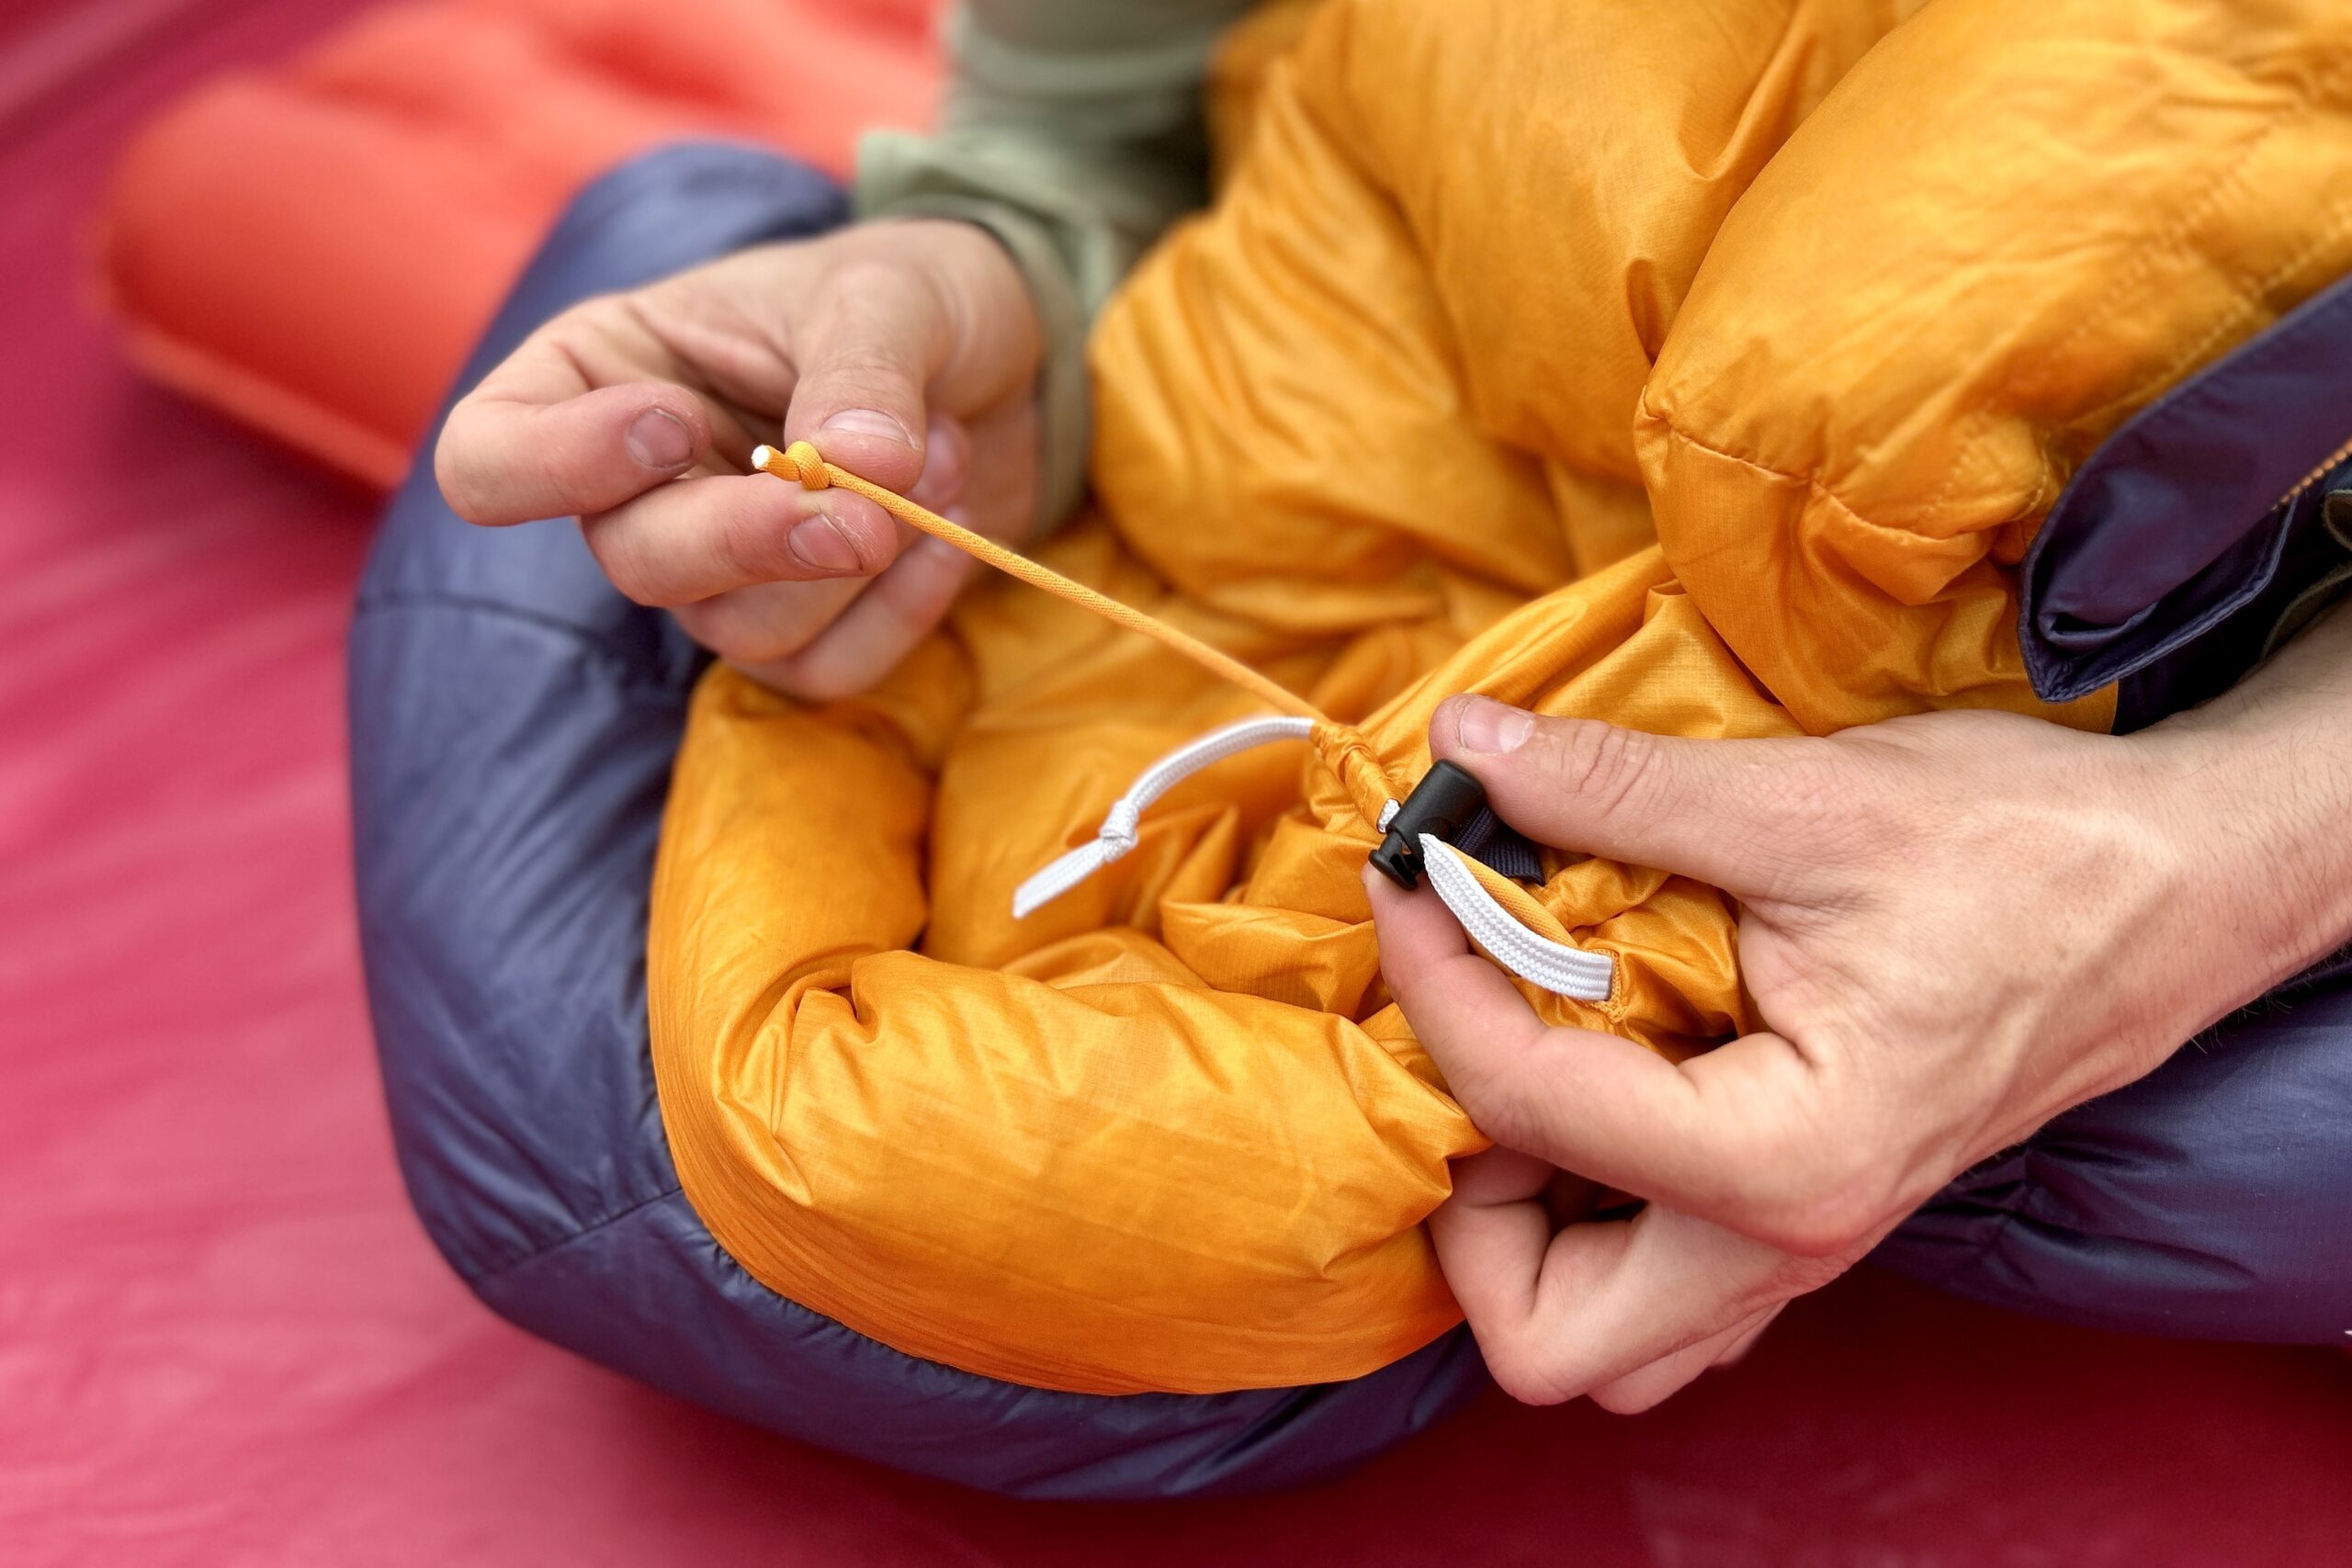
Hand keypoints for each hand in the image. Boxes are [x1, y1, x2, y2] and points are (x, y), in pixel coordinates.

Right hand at [435, 218, 1040, 699]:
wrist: (1008, 362)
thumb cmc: (912, 298)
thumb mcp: (892, 293)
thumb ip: (864, 368)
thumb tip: (853, 465)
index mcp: (603, 375)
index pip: (489, 458)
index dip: (560, 464)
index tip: (673, 427)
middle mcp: (637, 489)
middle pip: (635, 562)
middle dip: (753, 540)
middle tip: (868, 508)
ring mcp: (717, 570)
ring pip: (739, 631)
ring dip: (860, 563)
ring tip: (943, 457)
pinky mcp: (800, 628)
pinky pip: (821, 672)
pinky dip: (900, 615)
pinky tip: (949, 535)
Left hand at [1367, 609, 2351, 1407]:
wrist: (2175, 888)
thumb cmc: (2027, 851)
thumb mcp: (1810, 801)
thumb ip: (1618, 791)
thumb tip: (1463, 754)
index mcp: (1785, 1162)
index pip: (1525, 1109)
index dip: (1436, 982)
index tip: (1415, 880)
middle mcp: (1788, 1241)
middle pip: (1543, 1334)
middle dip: (1466, 1201)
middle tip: (1468, 1033)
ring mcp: (1802, 1246)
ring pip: (1600, 1336)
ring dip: (1525, 1223)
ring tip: (1523, 1058)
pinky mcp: (1807, 1212)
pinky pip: (1661, 1282)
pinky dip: (1592, 1208)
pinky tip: (1596, 1074)